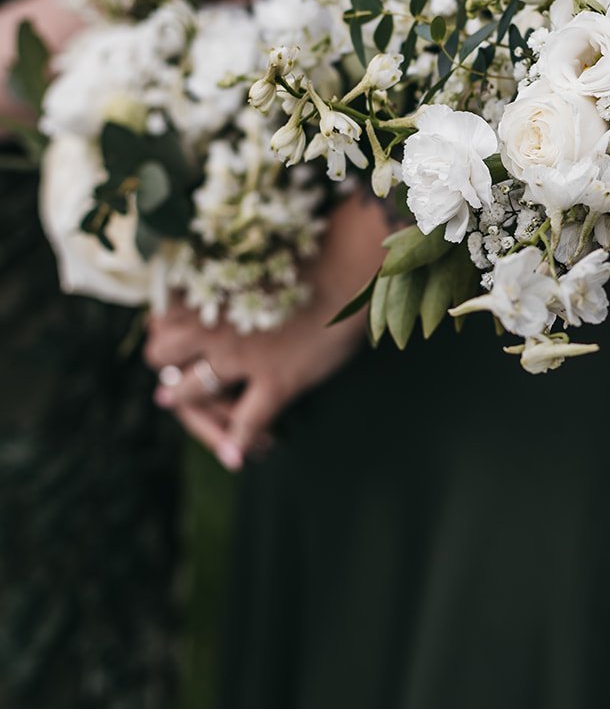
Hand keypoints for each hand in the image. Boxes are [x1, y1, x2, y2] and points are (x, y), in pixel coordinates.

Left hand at [145, 192, 391, 469]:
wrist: (351, 266)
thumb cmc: (307, 252)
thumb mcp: (247, 258)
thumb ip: (218, 281)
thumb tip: (204, 293)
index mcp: (202, 290)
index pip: (158, 323)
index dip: (164, 338)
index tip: (178, 349)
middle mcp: (210, 325)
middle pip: (161, 360)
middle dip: (170, 369)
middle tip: (186, 384)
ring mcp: (240, 356)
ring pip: (193, 395)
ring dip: (198, 408)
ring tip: (209, 424)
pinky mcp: (276, 380)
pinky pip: (245, 423)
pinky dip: (237, 443)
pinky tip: (236, 457)